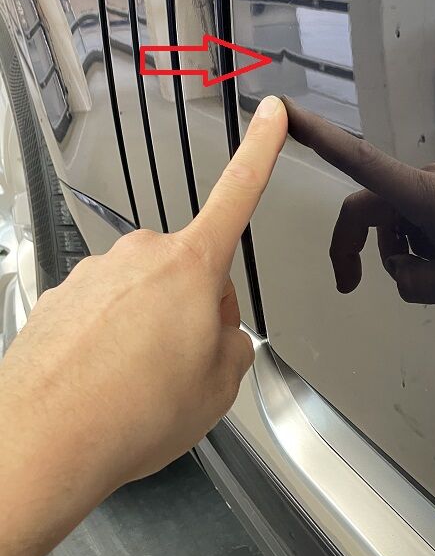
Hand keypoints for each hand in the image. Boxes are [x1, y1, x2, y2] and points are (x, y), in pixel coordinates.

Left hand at [0, 96, 286, 555]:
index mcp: (191, 267)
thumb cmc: (131, 413)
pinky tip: (106, 384)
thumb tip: (220, 340)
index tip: (272, 113)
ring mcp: (94, 275)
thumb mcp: (219, 389)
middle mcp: (140, 256)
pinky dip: (110, 343)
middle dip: (195, 307)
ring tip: (140, 386)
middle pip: (189, 269)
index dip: (261, 149)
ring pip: (143, 294)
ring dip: (150, 329)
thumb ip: (233, 350)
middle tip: (186, 365)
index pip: (238, 192)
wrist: (41, 443)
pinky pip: (102, 314)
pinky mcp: (59, 299)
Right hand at [283, 98, 434, 312]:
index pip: (361, 161)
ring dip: (403, 253)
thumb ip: (419, 283)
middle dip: (355, 247)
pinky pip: (417, 219)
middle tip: (350, 289)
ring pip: (394, 220)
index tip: (281, 111)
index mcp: (427, 198)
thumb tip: (396, 271)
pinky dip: (421, 246)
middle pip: (367, 206)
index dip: (317, 135)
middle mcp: (428, 182)